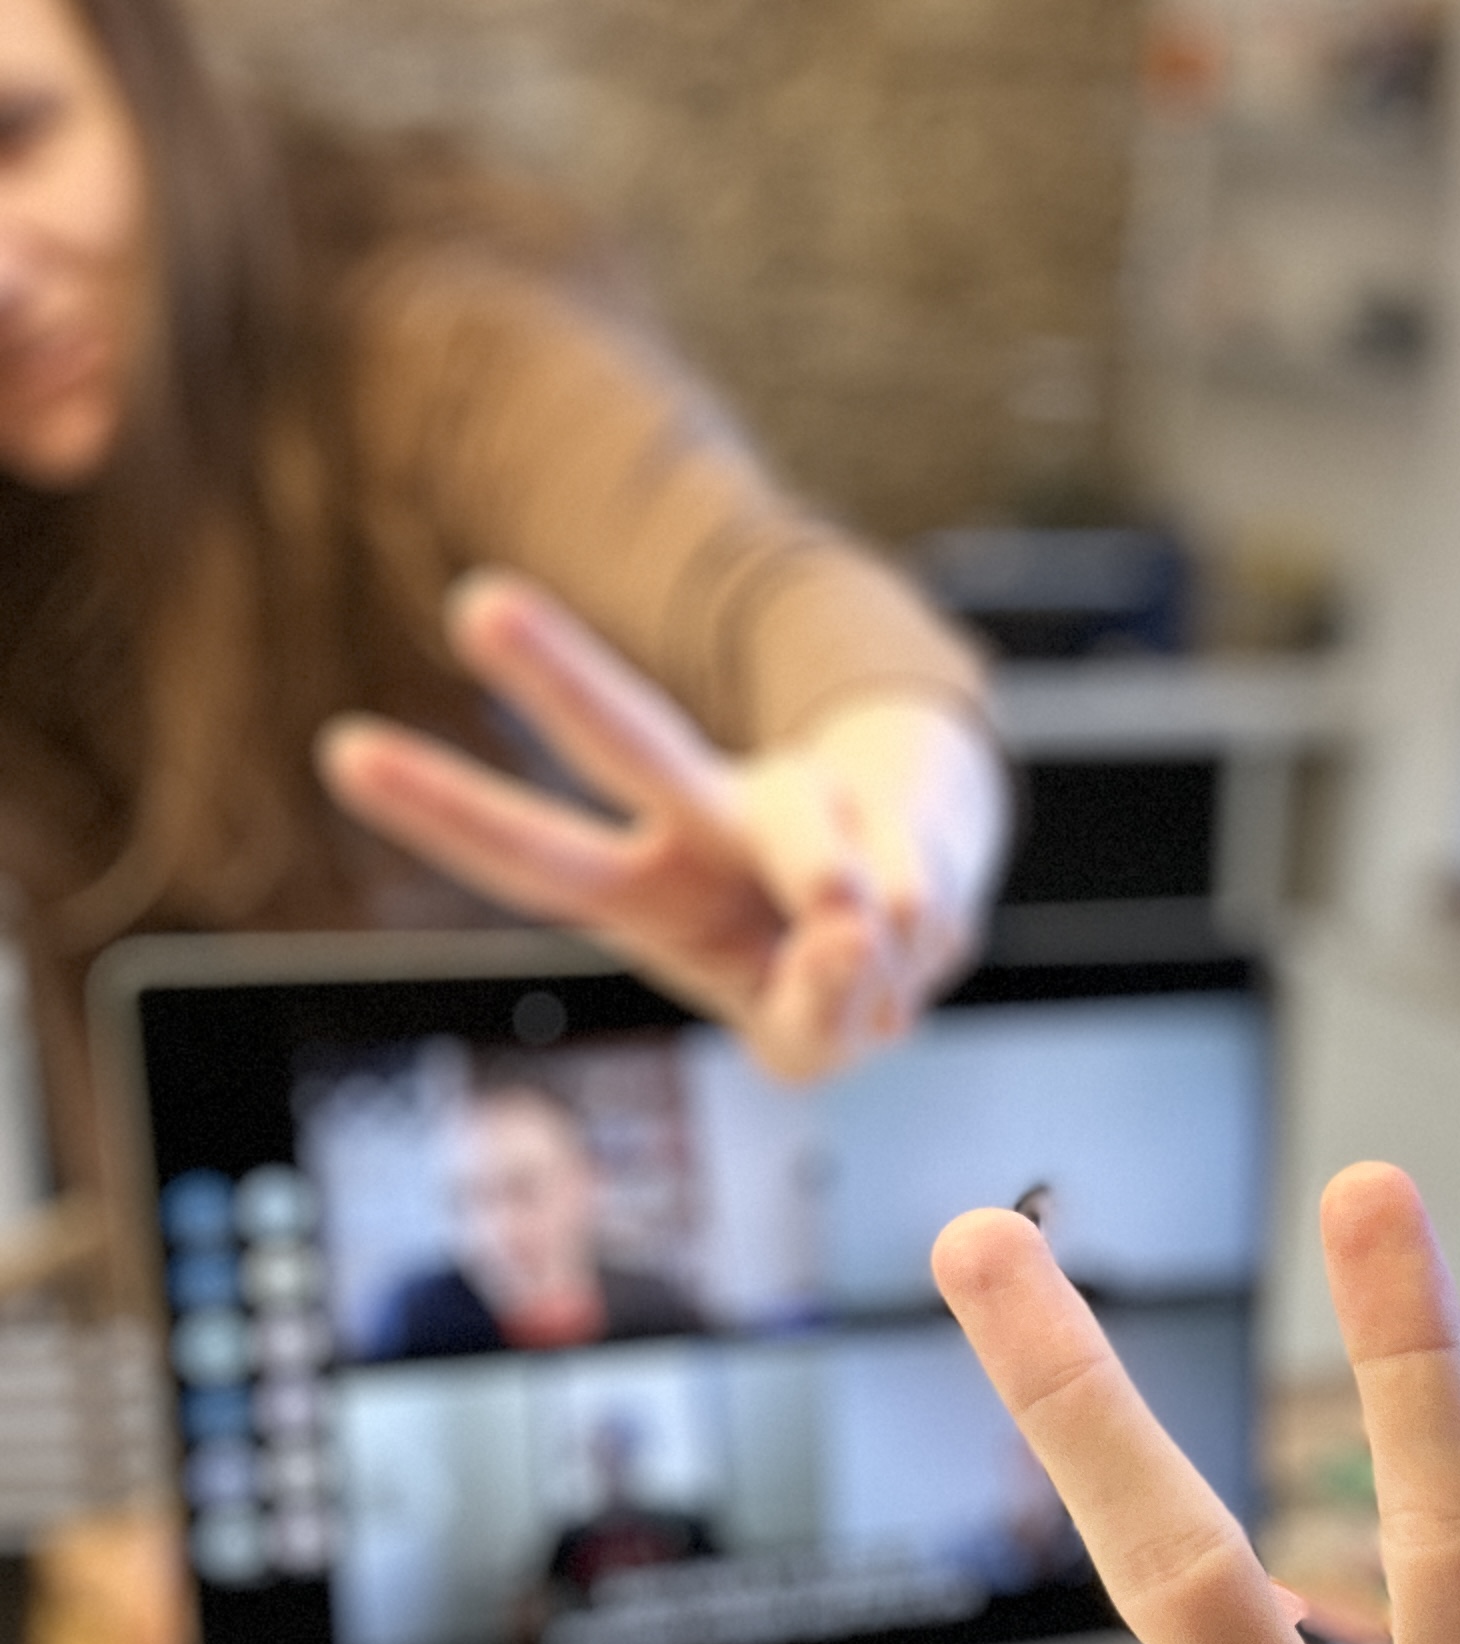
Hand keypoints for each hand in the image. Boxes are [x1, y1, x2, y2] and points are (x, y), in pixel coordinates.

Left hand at [316, 570, 1006, 1080]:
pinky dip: (911, 951)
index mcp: (644, 891)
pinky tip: (908, 945)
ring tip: (853, 954)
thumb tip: (845, 928)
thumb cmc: (825, 976)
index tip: (342, 748)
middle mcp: (700, 819)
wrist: (933, 896)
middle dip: (559, 677)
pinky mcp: (883, 797)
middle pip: (629, 741)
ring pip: (803, 839)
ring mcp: (795, 798)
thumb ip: (810, 1022)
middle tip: (474, 600)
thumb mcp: (807, 1043)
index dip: (446, 811)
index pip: (534, 857)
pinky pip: (900, 899)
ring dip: (831, 910)